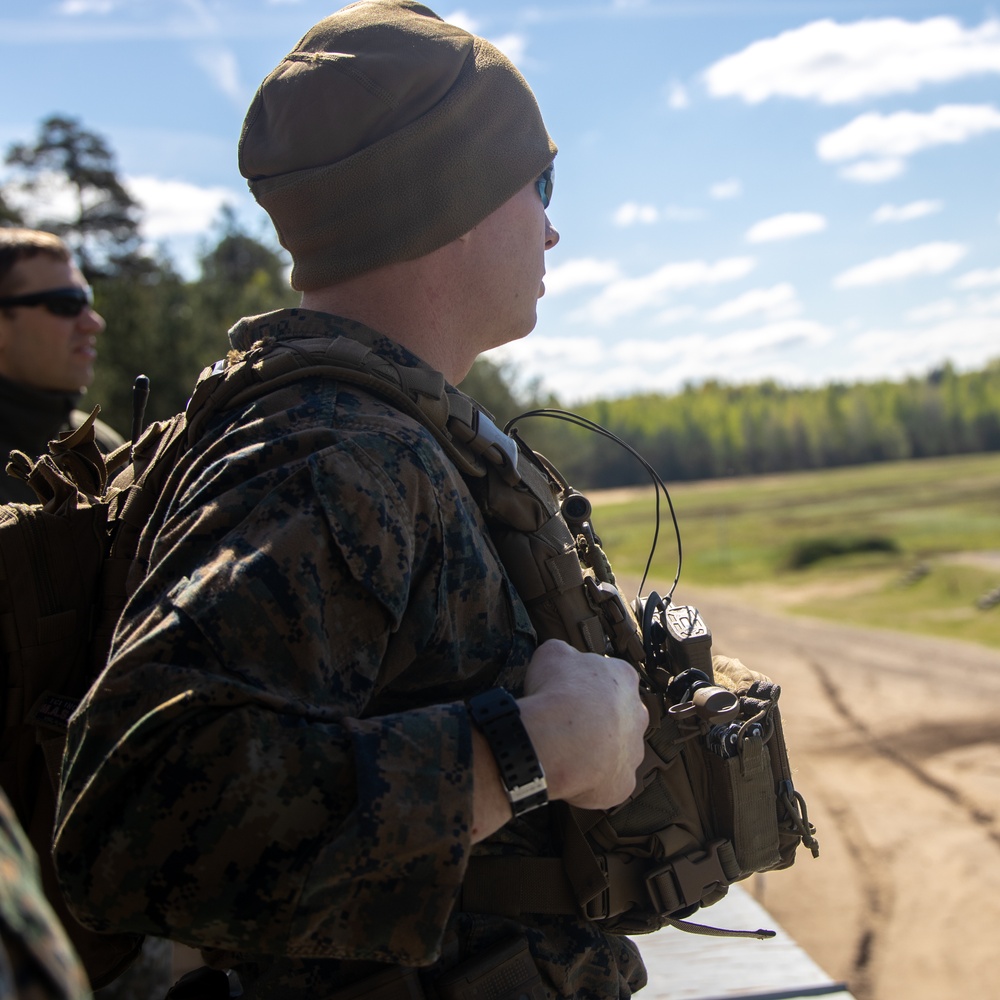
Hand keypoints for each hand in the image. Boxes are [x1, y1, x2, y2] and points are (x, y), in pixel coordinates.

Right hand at [518, 639, 647, 811]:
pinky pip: (609, 782)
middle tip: (570, 726)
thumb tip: (564, 658)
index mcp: (623, 678)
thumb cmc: (557, 692)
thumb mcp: (552, 654)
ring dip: (598, 752)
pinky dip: (592, 781)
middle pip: (620, 716)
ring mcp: (633, 751)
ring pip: (617, 751)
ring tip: (568, 753)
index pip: (611, 680)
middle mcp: (637, 714)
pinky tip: (571, 775)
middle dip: (599, 721)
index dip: (587, 688)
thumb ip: (565, 654)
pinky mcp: (624, 783)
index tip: (569, 694)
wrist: (558, 738)